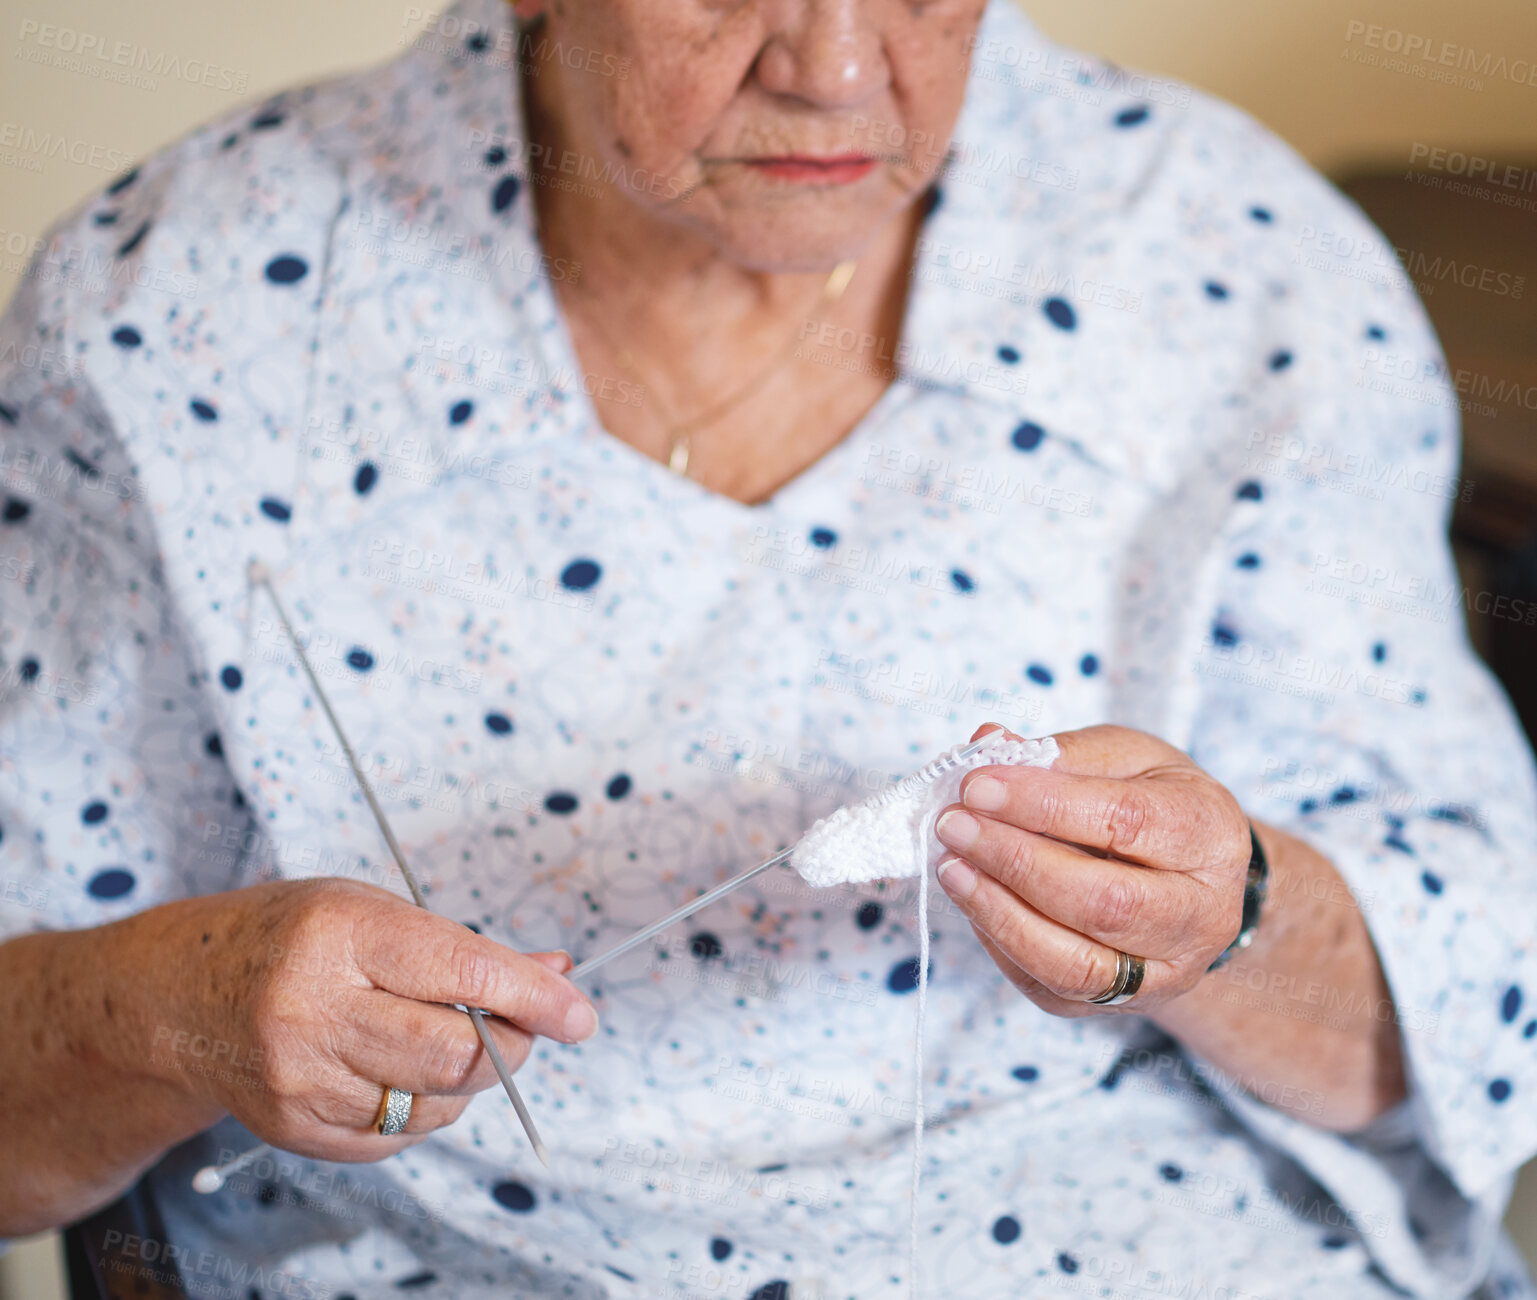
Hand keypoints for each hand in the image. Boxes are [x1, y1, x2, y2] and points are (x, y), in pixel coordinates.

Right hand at [152, 878, 595, 1161]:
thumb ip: (465, 948)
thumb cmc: (290, 938)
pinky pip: (396, 1137)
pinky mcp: (294, 1129)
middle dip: (512, 1045)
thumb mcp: (375, 911)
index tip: (579, 1011)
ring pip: (433, 1104)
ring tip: (446, 1037)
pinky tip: (399, 1069)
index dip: (533, 996)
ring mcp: (299, 1078)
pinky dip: (423, 1108)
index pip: (463, 973)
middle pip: (453, 1054)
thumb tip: (556, 974)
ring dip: (468, 1079)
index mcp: (341, 935)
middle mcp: (313, 1009)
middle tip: (525, 1026)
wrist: (180, 995)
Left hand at [932, 723, 1250, 1015]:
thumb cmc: (1155, 804)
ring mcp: (1166, 971)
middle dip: (1015, 861)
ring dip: (998, 912)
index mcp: (1209, 834)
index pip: (1125, 821)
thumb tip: (987, 744)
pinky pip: (1051, 988)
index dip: (1042, 803)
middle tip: (953, 825)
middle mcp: (1202, 914)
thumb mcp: (1127, 758)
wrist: (1194, 880)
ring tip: (950, 867)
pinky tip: (972, 900)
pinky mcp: (1123, 1004)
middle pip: (1104, 902)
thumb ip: (1061, 753)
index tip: (977, 785)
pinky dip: (1001, 944)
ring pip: (1076, 963)